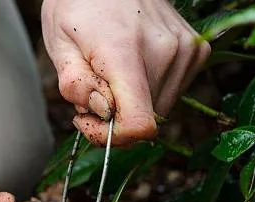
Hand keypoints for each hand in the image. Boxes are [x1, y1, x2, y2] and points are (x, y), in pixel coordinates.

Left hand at [41, 0, 210, 145]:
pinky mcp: (196, 49)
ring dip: (131, 103)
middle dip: (114, 117)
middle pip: (146, 120)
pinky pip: (172, 91)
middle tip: (91, 90)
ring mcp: (186, 49)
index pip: (138, 123)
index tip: (88, 120)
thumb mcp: (58, 42)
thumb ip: (74, 83)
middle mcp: (165, 51)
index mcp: (125, 51)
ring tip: (110, 72)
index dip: (111, 136)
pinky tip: (132, 64)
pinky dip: (149, 89)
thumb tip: (101, 112)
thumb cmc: (79, 5)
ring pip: (159, 108)